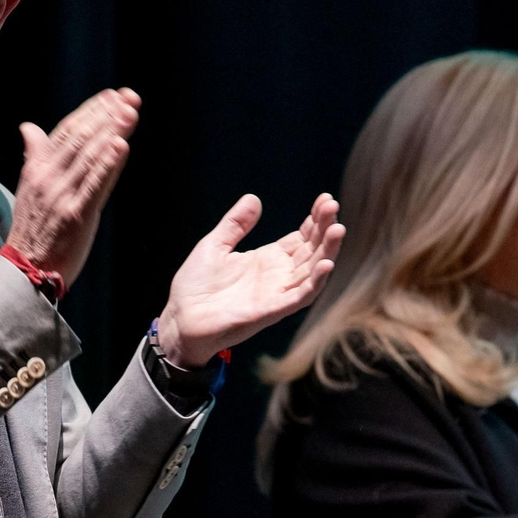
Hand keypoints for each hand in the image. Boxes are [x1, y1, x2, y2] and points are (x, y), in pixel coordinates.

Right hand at [5, 89, 139, 287]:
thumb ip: (34, 154)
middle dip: (107, 115)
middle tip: (129, 97)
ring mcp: (62, 196)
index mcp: (37, 168)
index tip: (112, 96)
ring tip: (130, 113)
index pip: (67, 130)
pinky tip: (121, 146)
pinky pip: (94, 185)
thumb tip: (28, 127)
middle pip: (81, 138)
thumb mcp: (27, 186)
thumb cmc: (32, 227)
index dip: (91, 111)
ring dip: (112, 132)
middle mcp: (48, 177)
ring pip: (90, 156)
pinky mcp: (76, 215)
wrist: (26, 268)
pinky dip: (107, 164)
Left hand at [155, 193, 345, 368]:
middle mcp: (278, 276)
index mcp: (268, 260)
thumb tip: (253, 198)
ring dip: (328, 252)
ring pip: (312, 272)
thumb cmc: (195, 287)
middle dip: (325, 229)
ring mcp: (277, 294)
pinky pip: (300, 297)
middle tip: (333, 205)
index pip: (301, 238)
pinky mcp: (271, 311)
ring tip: (338, 229)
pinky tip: (326, 264)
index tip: (325, 199)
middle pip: (312, 251)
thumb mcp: (214, 245)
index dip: (315, 220)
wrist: (180, 318)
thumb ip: (235, 224)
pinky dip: (315, 282)